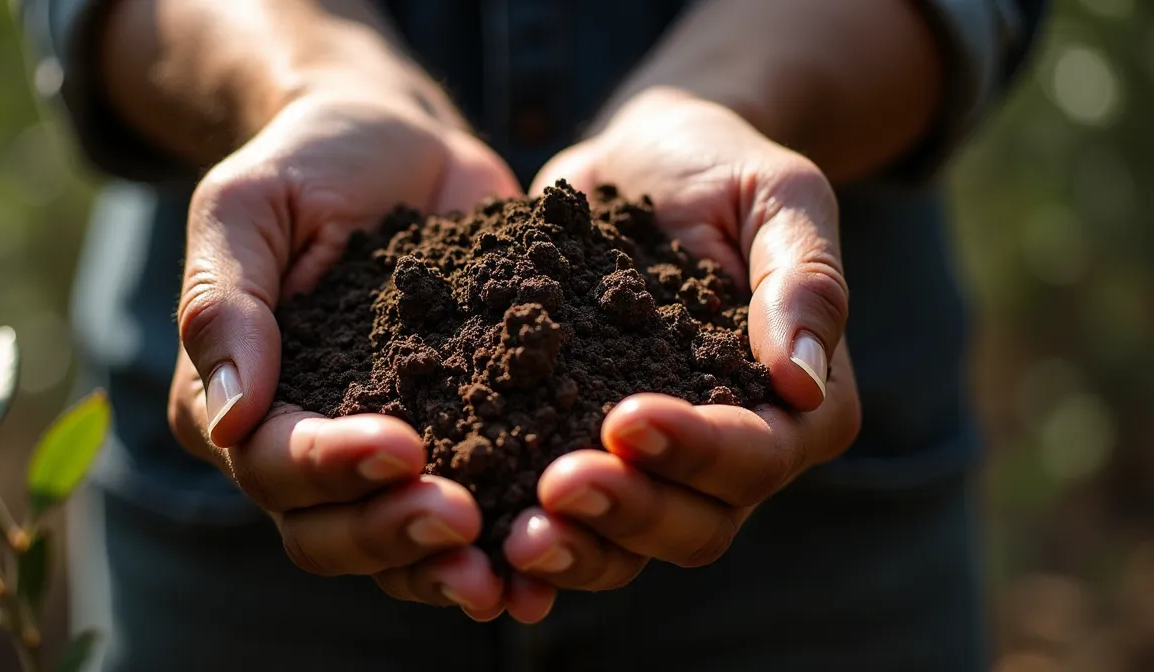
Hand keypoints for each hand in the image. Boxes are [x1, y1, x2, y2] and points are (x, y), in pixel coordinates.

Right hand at [167, 93, 540, 620]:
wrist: (401, 145)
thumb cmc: (310, 163)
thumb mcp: (250, 205)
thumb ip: (224, 300)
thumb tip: (227, 416)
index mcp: (239, 401)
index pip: (272, 464)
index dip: (331, 469)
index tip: (402, 446)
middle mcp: (307, 447)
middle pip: (329, 533)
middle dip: (393, 534)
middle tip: (461, 521)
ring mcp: (387, 453)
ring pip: (400, 547)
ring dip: (450, 567)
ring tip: (511, 574)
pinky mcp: (462, 439)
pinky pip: (478, 510)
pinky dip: (510, 540)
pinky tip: (562, 551)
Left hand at [504, 87, 860, 597]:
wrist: (638, 160)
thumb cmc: (720, 166)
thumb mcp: (778, 194)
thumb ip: (804, 279)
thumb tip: (802, 380)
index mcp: (799, 404)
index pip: (759, 454)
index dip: (698, 451)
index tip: (626, 418)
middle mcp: (733, 453)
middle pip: (696, 523)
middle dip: (629, 512)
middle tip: (557, 488)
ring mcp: (658, 465)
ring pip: (631, 544)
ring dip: (578, 547)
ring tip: (514, 534)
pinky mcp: (587, 452)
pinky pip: (568, 521)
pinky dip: (531, 540)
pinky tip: (480, 540)